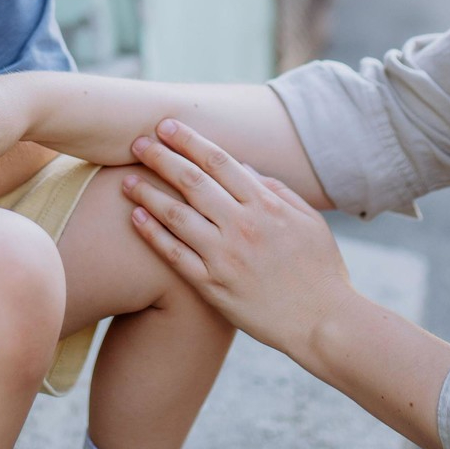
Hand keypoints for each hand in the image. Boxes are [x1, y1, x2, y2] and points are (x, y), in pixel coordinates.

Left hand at [121, 119, 355, 354]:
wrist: (323, 322)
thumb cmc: (321, 269)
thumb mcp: (309, 221)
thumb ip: (277, 191)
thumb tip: (245, 168)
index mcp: (266, 205)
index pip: (219, 161)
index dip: (189, 140)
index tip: (166, 126)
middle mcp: (242, 225)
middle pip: (192, 181)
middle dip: (161, 157)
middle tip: (136, 142)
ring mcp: (224, 256)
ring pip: (176, 215)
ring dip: (148, 192)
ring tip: (126, 178)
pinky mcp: (212, 286)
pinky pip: (175, 255)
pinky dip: (152, 233)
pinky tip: (135, 216)